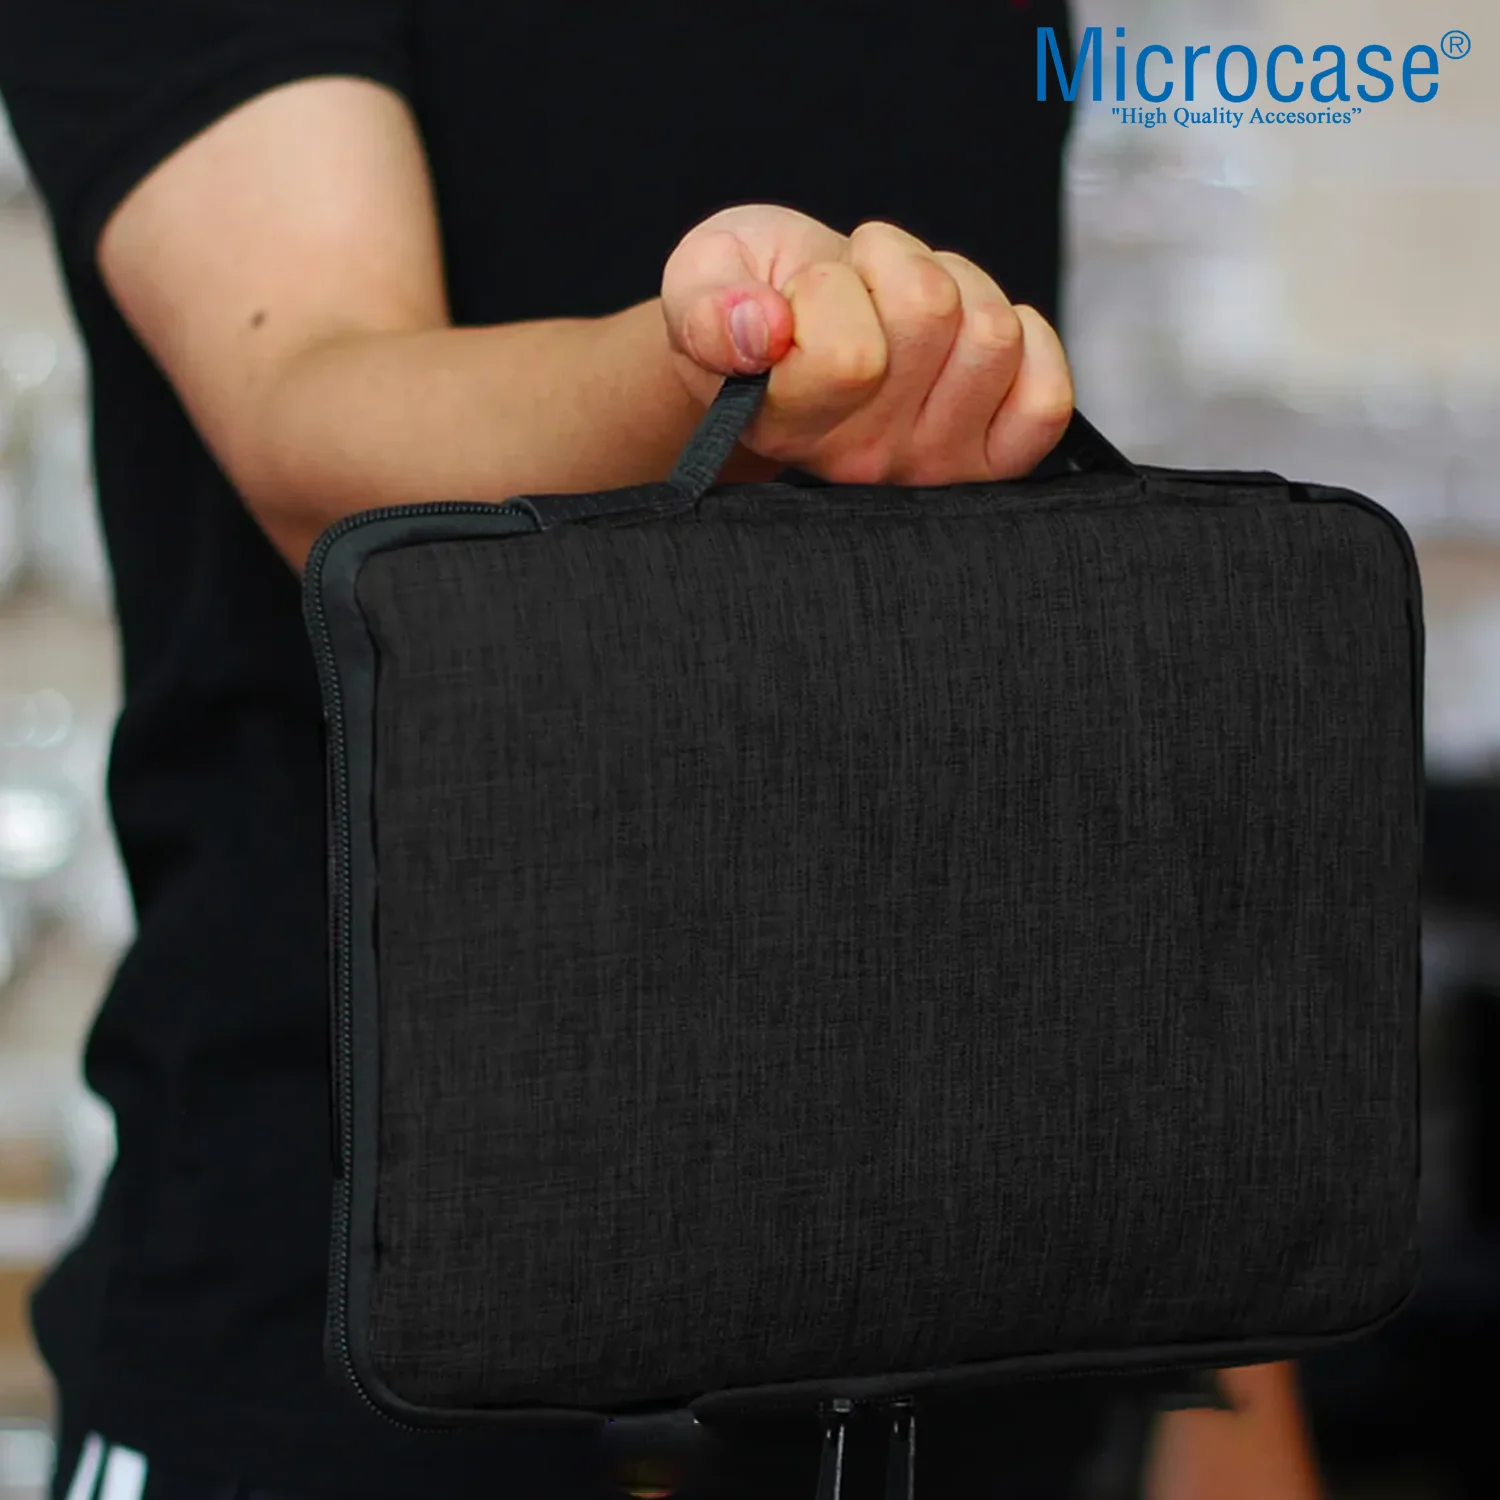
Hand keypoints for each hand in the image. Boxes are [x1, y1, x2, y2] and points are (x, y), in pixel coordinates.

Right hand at [660, 203, 1073, 485]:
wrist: (790, 342)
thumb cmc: (751, 301)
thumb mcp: (700, 284)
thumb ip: (706, 306)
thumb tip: (759, 328)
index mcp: (783, 427)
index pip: (850, 355)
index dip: (832, 286)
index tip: (801, 291)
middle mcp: (861, 463)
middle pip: (932, 315)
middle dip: (896, 264)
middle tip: (859, 286)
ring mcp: (930, 468)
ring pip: (993, 335)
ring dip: (958, 287)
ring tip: (906, 305)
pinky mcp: (990, 465)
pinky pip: (1046, 398)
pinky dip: (1026, 342)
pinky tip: (968, 337)